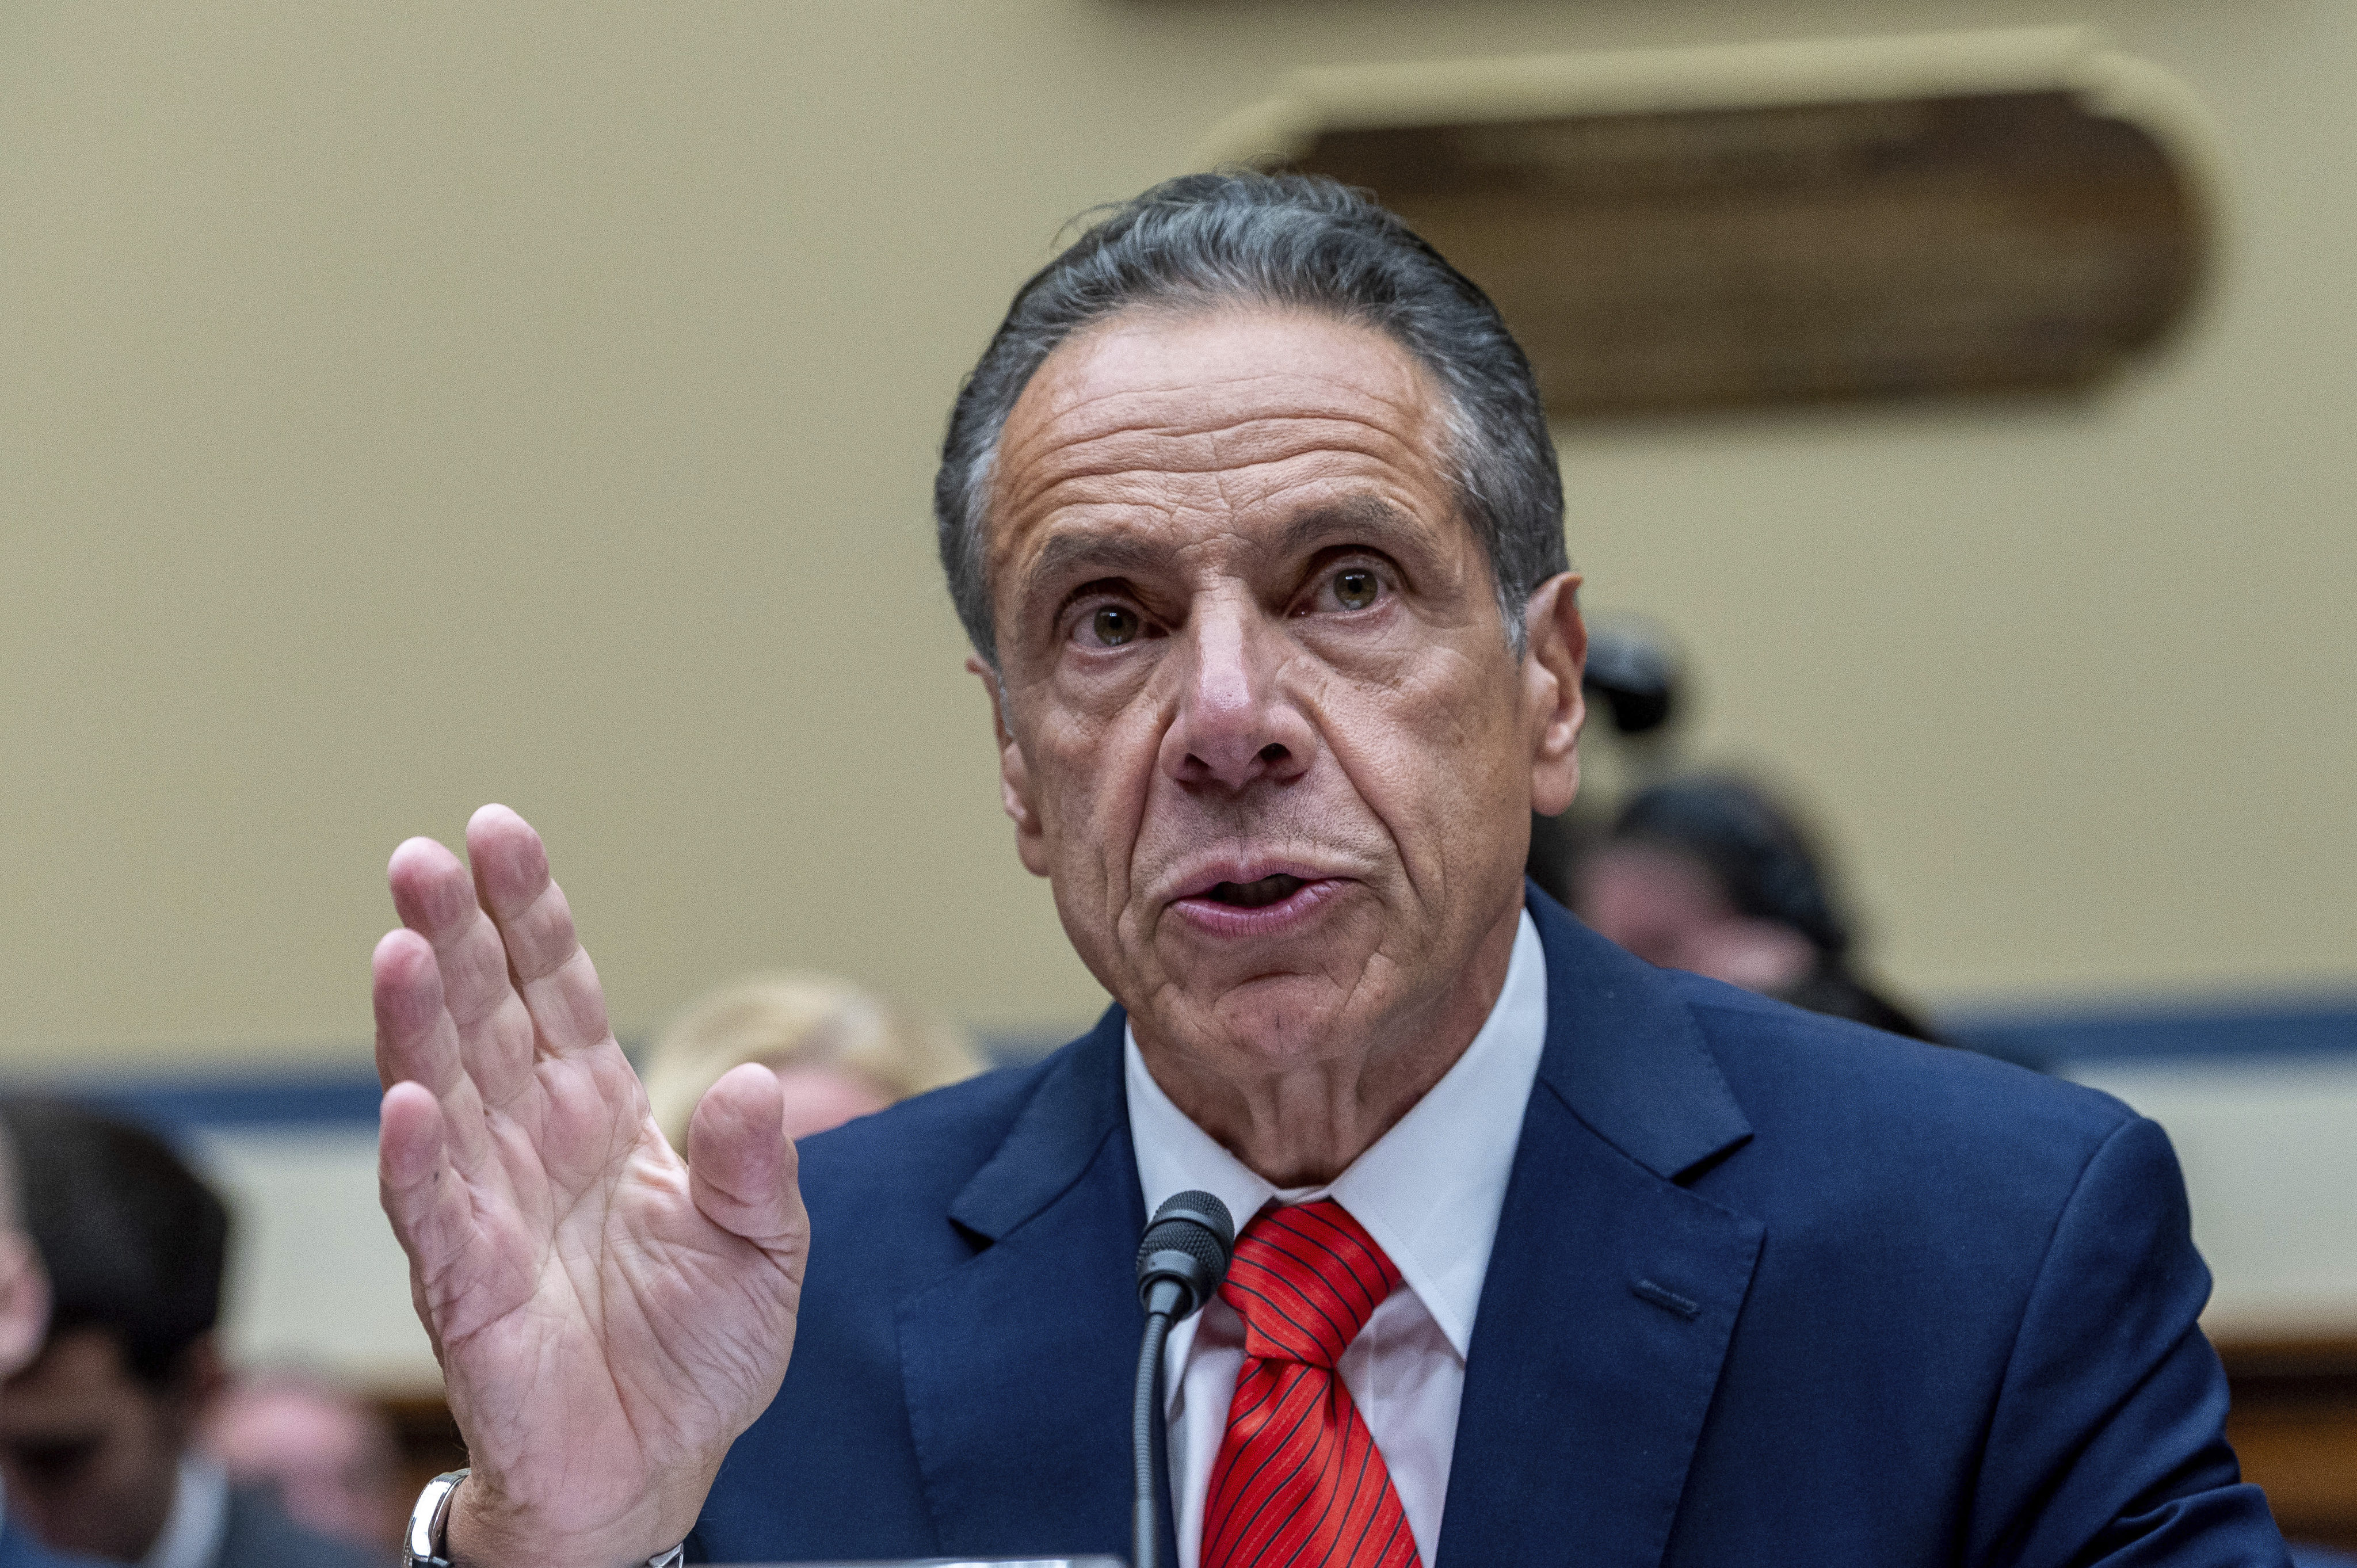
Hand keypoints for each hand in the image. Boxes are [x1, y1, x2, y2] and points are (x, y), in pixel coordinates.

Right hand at [374, 805, 806, 1567]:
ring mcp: (488, 1209)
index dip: (529, 914)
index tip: (498, 832)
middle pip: (485, 1020)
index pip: (559, 992)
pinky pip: (434, 1212)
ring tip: (399, 945)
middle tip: (421, 857)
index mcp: (601, 1115)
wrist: (655, 1470)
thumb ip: (757, 1167)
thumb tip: (755, 1081)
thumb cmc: (700, 1350)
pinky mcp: (465, 1289)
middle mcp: (531, 1144)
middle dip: (454, 937)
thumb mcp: (764, 1248)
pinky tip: (404, 1099)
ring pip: (441, 1095)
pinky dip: (418, 1157)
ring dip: (416, 1023)